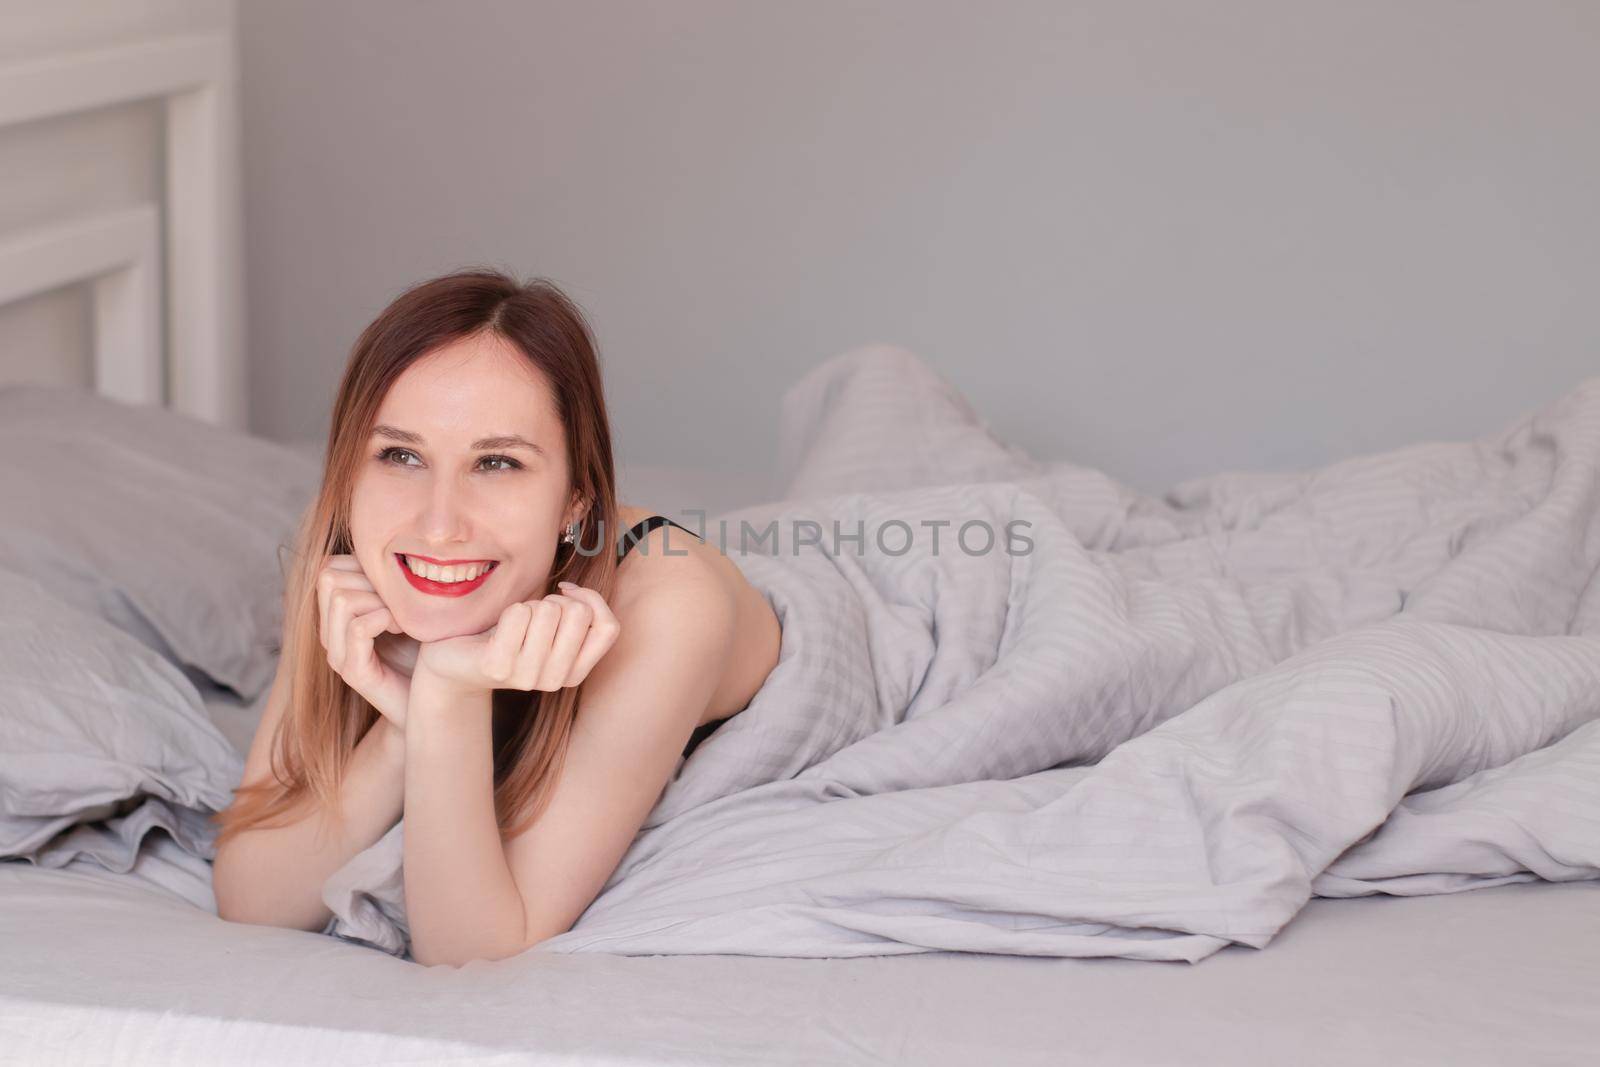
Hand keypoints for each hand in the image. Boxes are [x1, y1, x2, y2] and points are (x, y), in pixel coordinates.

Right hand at [316, 554, 416, 729]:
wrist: (437, 700)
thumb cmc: (427, 648)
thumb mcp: (408, 605)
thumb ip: (390, 580)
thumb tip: (391, 537)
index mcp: (336, 615)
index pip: (329, 566)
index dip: (364, 567)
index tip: (395, 589)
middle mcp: (329, 633)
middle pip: (329, 575)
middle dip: (371, 581)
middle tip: (400, 604)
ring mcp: (337, 653)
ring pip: (342, 598)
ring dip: (380, 600)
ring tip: (403, 619)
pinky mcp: (353, 672)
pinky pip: (358, 627)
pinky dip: (385, 619)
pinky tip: (404, 630)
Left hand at [413, 581, 620, 697]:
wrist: (455, 662)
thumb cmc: (508, 635)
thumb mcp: (552, 628)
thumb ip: (579, 612)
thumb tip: (574, 592)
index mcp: (575, 673)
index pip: (608, 626)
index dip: (591, 599)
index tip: (565, 593)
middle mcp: (555, 680)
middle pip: (579, 613)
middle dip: (554, 600)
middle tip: (531, 615)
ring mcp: (526, 678)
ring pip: (549, 610)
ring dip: (529, 605)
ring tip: (513, 624)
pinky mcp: (496, 668)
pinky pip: (519, 614)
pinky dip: (509, 609)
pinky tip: (497, 627)